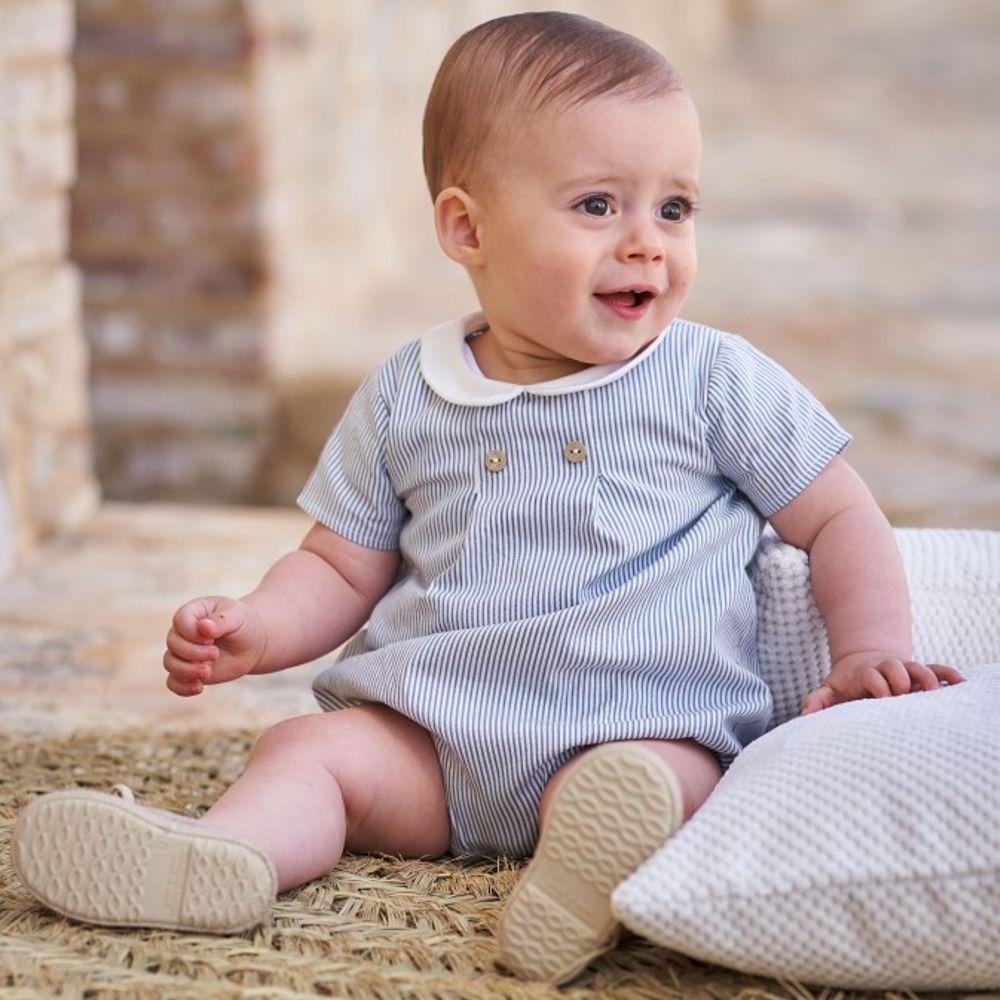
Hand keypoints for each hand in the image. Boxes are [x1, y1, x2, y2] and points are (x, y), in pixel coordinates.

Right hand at [163, 596, 265, 696]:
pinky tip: (199, 687)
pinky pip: (173, 682)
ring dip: (187, 670)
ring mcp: (184, 653)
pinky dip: (182, 687)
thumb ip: (221, 621)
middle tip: (215, 654)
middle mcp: (183, 632)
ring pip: (170, 663)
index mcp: (193, 612)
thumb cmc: (243, 624)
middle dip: (193, 652)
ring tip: (208, 671)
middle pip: (173, 643)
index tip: (212, 637)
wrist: (251, 643)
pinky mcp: (188, 671)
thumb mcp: (237, 617)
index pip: (180, 620)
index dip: (192, 632)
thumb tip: (203, 627)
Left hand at [801, 653, 963, 714]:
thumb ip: (818, 700)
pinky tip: (959, 682)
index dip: (877, 684)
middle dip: (900, 679)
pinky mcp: (918, 671)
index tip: (882, 697)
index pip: (872, 677)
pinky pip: (935, 668)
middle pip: (894, 668)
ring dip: (925, 676)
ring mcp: (904, 669)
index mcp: (865, 674)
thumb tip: (804, 714)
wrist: (862, 662)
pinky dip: (947, 673)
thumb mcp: (830, 690)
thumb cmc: (847, 683)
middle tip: (905, 695)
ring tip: (933, 691)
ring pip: (916, 667)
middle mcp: (886, 669)